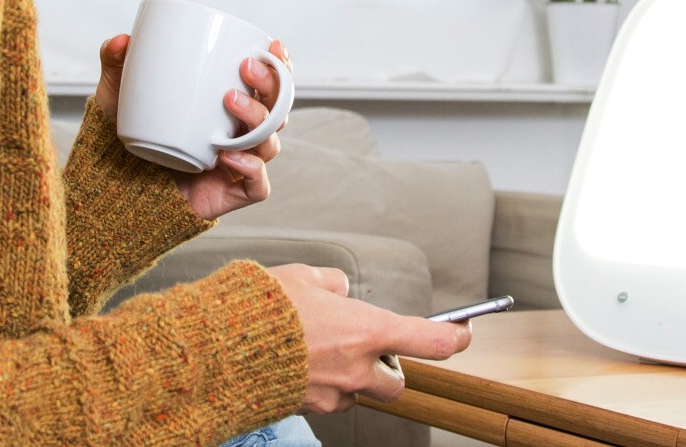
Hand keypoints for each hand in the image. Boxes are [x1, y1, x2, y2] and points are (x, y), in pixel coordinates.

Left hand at [94, 35, 292, 220]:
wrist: (119, 187)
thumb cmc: (129, 137)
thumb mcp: (119, 96)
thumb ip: (117, 65)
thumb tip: (120, 41)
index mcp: (229, 106)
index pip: (269, 86)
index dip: (280, 66)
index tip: (272, 46)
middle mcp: (240, 134)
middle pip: (277, 110)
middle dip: (271, 85)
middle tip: (246, 67)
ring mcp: (240, 165)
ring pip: (269, 143)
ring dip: (257, 118)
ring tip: (229, 100)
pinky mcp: (232, 194)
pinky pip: (258, 186)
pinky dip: (251, 169)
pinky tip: (230, 156)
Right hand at [267, 264, 471, 412]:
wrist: (221, 346)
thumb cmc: (263, 308)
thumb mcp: (305, 276)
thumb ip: (334, 285)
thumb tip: (341, 293)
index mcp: (367, 330)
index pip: (433, 342)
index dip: (457, 338)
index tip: (464, 331)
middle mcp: (358, 368)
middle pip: (397, 382)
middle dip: (389, 366)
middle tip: (369, 346)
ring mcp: (334, 393)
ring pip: (358, 392)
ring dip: (350, 375)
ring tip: (317, 349)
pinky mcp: (309, 408)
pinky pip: (328, 398)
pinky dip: (321, 383)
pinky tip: (297, 362)